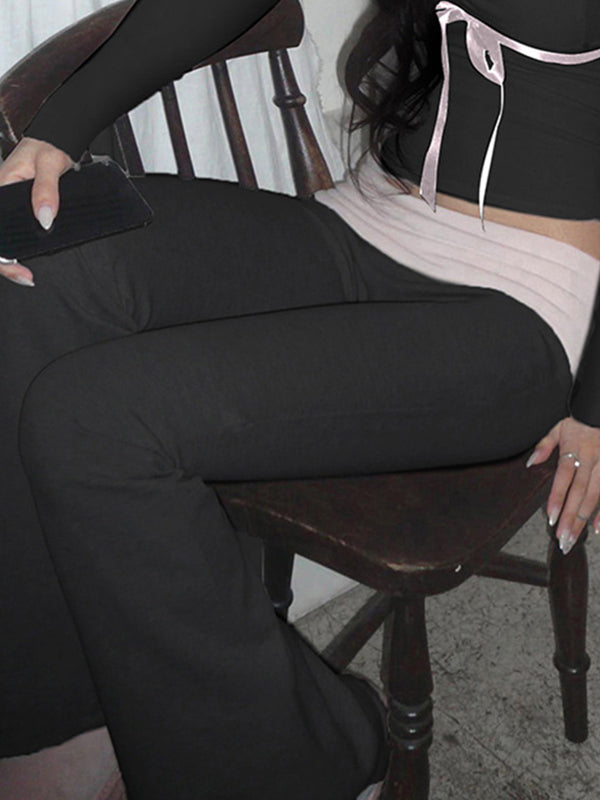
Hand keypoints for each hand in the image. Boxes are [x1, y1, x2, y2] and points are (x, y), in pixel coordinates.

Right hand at [0, 136, 74, 285]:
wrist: (56, 138)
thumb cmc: (49, 145)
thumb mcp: (50, 163)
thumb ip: (46, 190)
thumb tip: (44, 219)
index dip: (2, 254)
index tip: (18, 268)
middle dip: (6, 263)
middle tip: (27, 277)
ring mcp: (7, 206)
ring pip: (3, 237)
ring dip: (11, 258)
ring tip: (26, 274)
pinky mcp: (18, 209)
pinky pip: (13, 231)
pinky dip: (19, 246)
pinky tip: (26, 257)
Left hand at [526, 416, 599, 553]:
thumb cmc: (582, 422)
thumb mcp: (560, 427)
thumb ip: (545, 445)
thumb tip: (531, 462)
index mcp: (575, 451)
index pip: (564, 478)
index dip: (557, 498)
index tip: (550, 518)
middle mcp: (592, 461)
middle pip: (579, 493)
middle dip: (569, 518)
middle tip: (562, 539)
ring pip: (595, 497)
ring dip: (583, 520)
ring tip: (573, 538)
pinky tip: (597, 529)